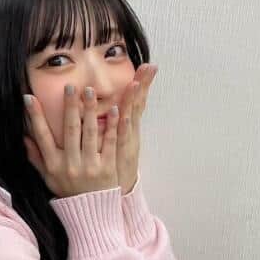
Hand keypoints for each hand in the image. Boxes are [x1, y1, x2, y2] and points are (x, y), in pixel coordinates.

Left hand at [115, 64, 158, 193]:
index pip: (136, 102)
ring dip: (133, 99)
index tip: (148, 65)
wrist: (113, 194)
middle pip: (138, 105)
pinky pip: (121, 136)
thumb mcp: (112, 144)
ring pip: (131, 116)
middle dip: (143, 85)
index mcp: (128, 128)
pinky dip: (123, 124)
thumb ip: (110, 126)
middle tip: (150, 66)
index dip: (142, 84)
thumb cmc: (111, 169)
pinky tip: (124, 111)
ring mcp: (127, 141)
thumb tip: (111, 106)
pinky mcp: (120, 153)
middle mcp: (130, 132)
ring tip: (137, 81)